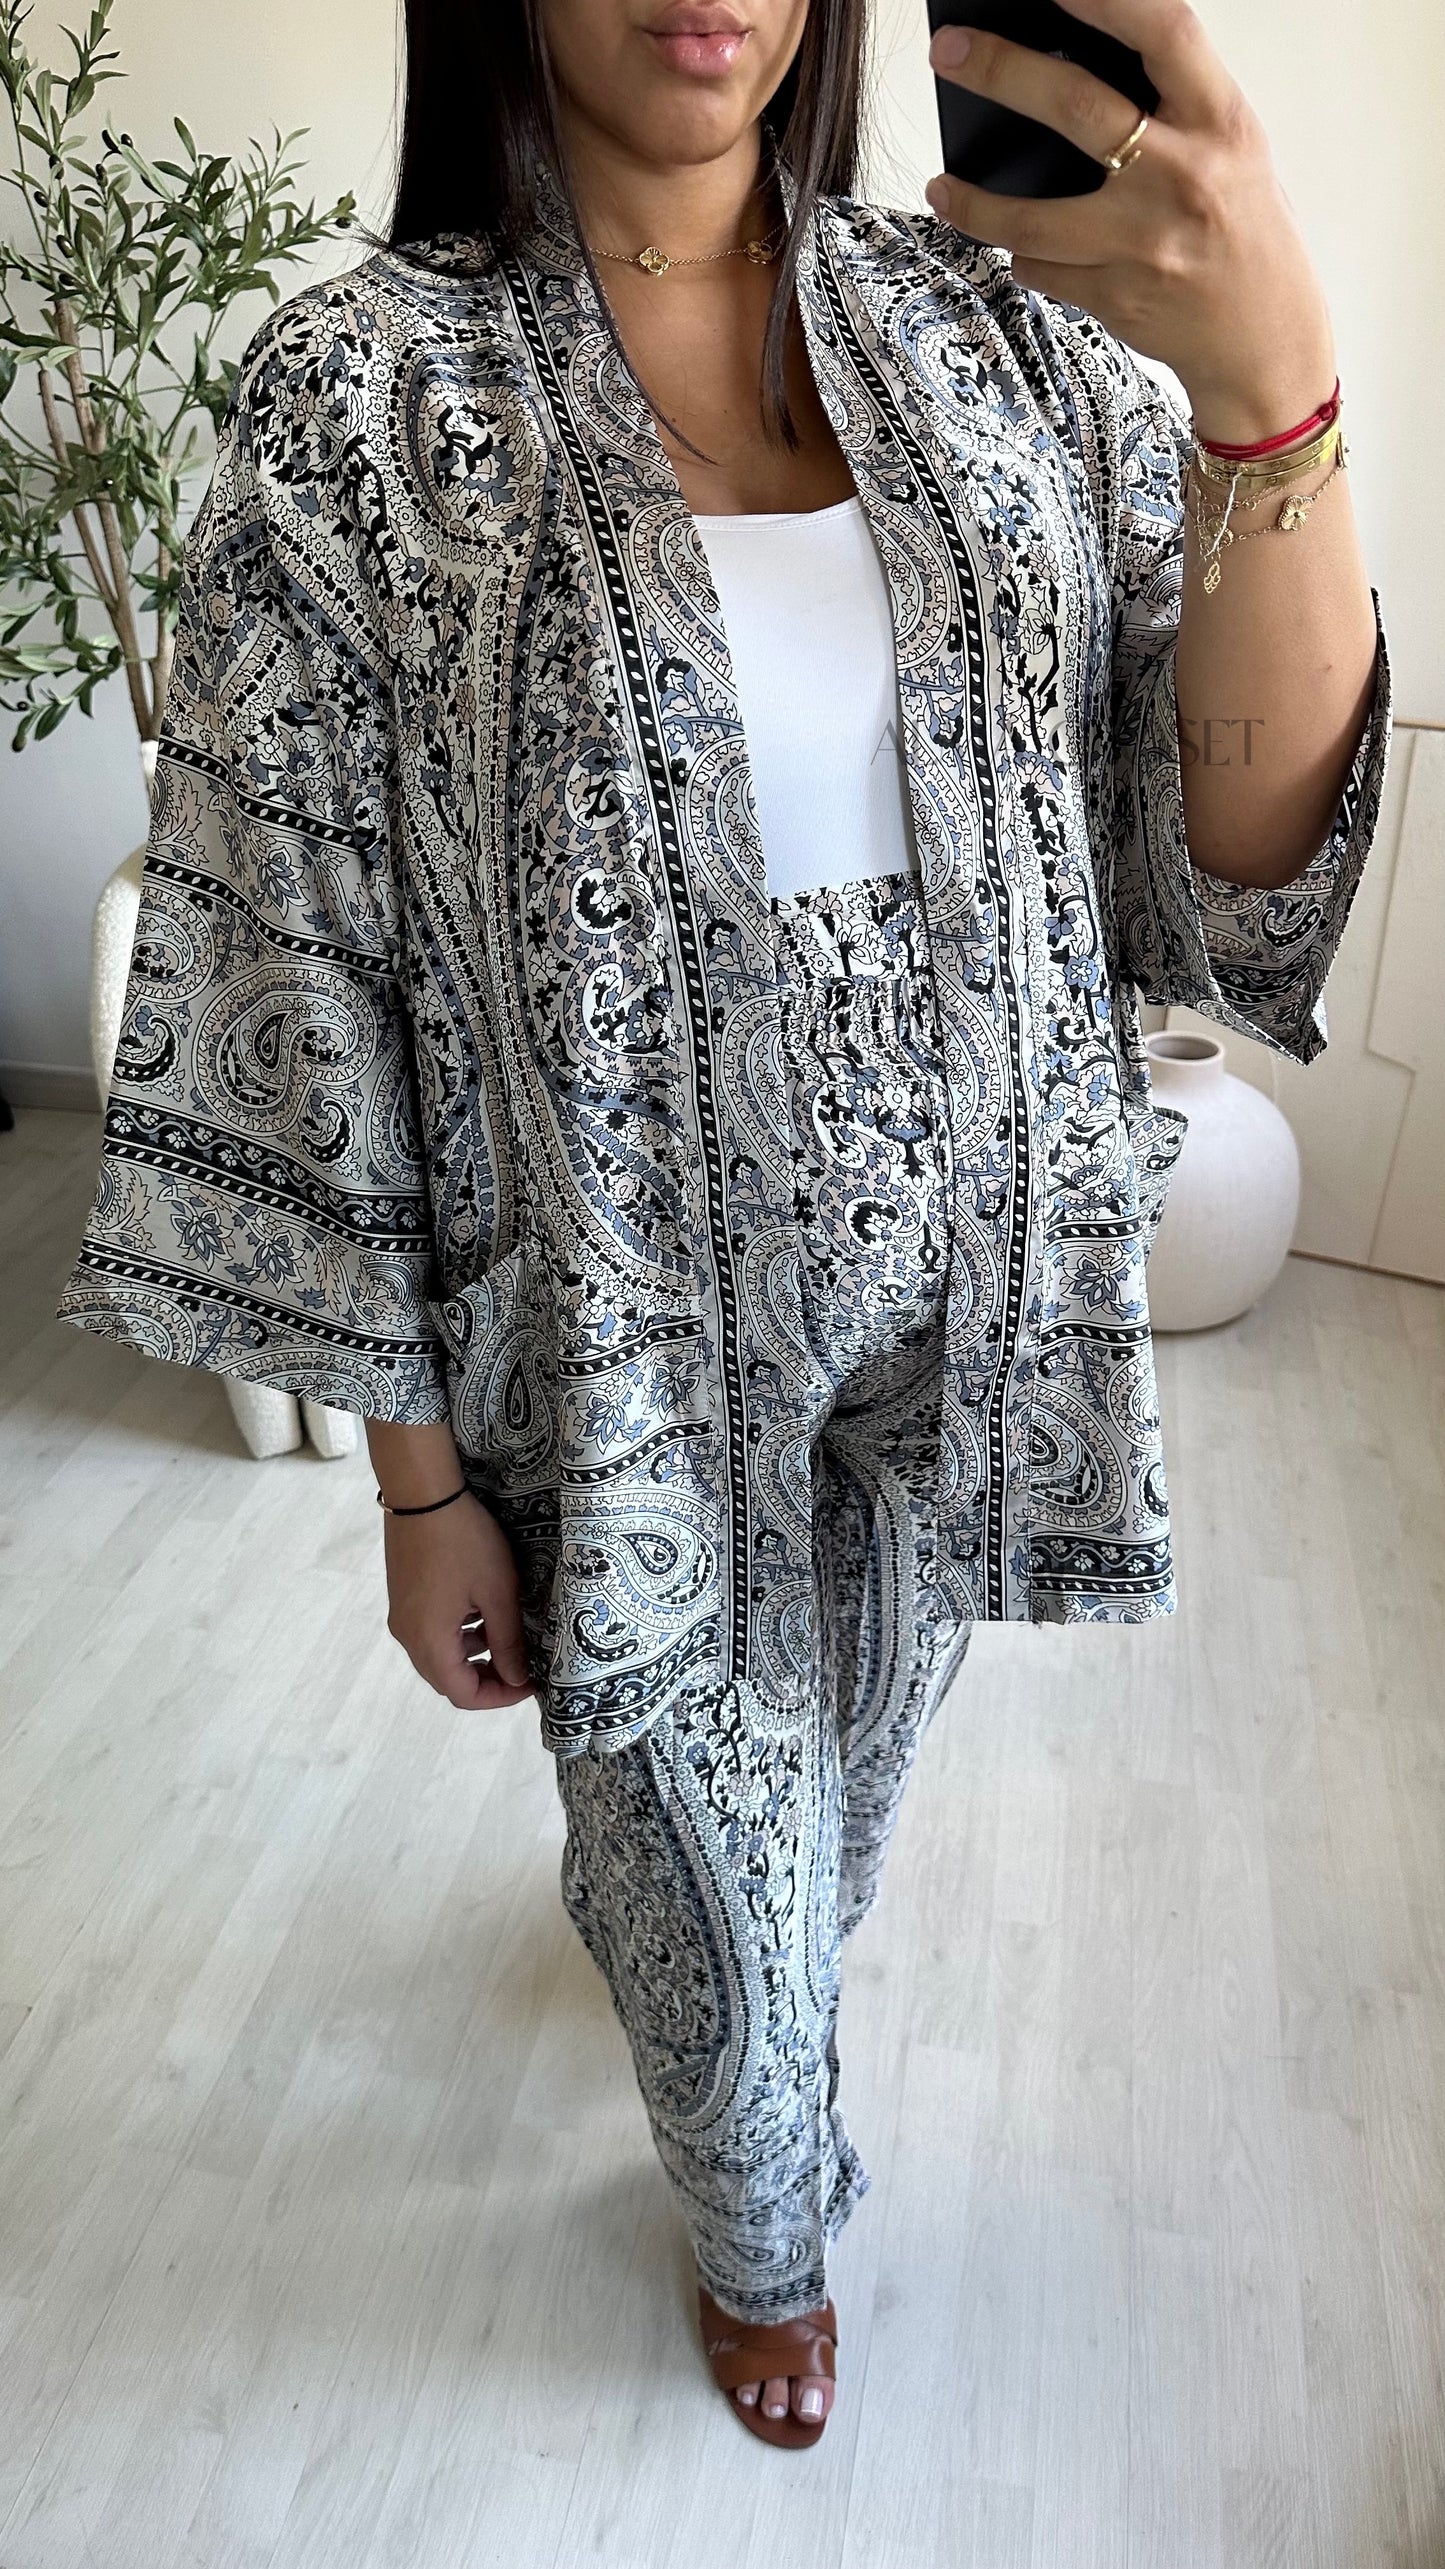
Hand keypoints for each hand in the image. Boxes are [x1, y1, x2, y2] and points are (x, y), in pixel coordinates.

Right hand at [383, 1489, 532, 1710]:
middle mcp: (408, 1636)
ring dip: (474, 1656)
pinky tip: (482, 1612)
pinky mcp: (403, 1598)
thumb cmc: (465, 1542)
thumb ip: (508, 1641)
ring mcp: (402, 1616)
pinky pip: (431, 1632)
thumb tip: (519, 1679)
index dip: (500, 1697)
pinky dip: (459, 1635)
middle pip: (448, 1679)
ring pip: (440, 1656)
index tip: (531, 1682)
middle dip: (488, 1679)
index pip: (463, 1695)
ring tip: (508, 1637)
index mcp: (429, 1641)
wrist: (422, 1493)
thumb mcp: (497, 1592)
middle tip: (523, 1665)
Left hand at [925, 0, 1335, 444]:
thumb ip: (1172, 108)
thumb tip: (1073, 63)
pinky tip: (1024, 249)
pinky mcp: (1116, 297)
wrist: (1266, 341)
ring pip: (1030, 218)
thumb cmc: (1244, 231)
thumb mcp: (1232, 150)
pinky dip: (1026, 257)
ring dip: (973, 204)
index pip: (1163, 34)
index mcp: (1221, 122)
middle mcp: (1183, 176)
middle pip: (1075, 107)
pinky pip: (1042, 269)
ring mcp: (1144, 242)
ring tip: (942, 188)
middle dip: (1001, 71)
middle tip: (949, 52)